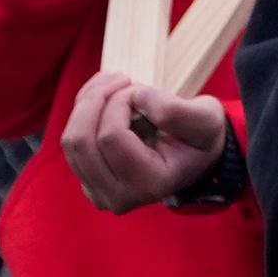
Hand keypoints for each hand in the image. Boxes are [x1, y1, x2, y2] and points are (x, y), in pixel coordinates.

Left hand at [55, 69, 225, 211]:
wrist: (197, 158)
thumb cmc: (201, 137)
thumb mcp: (206, 119)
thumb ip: (176, 110)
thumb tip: (137, 99)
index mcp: (148, 184)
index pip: (111, 136)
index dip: (122, 101)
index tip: (144, 90)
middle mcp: (118, 197)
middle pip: (81, 142)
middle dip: (95, 99)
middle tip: (121, 79)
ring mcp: (99, 194)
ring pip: (71, 141)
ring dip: (88, 103)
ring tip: (114, 83)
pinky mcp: (89, 182)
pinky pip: (72, 143)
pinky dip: (83, 112)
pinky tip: (107, 98)